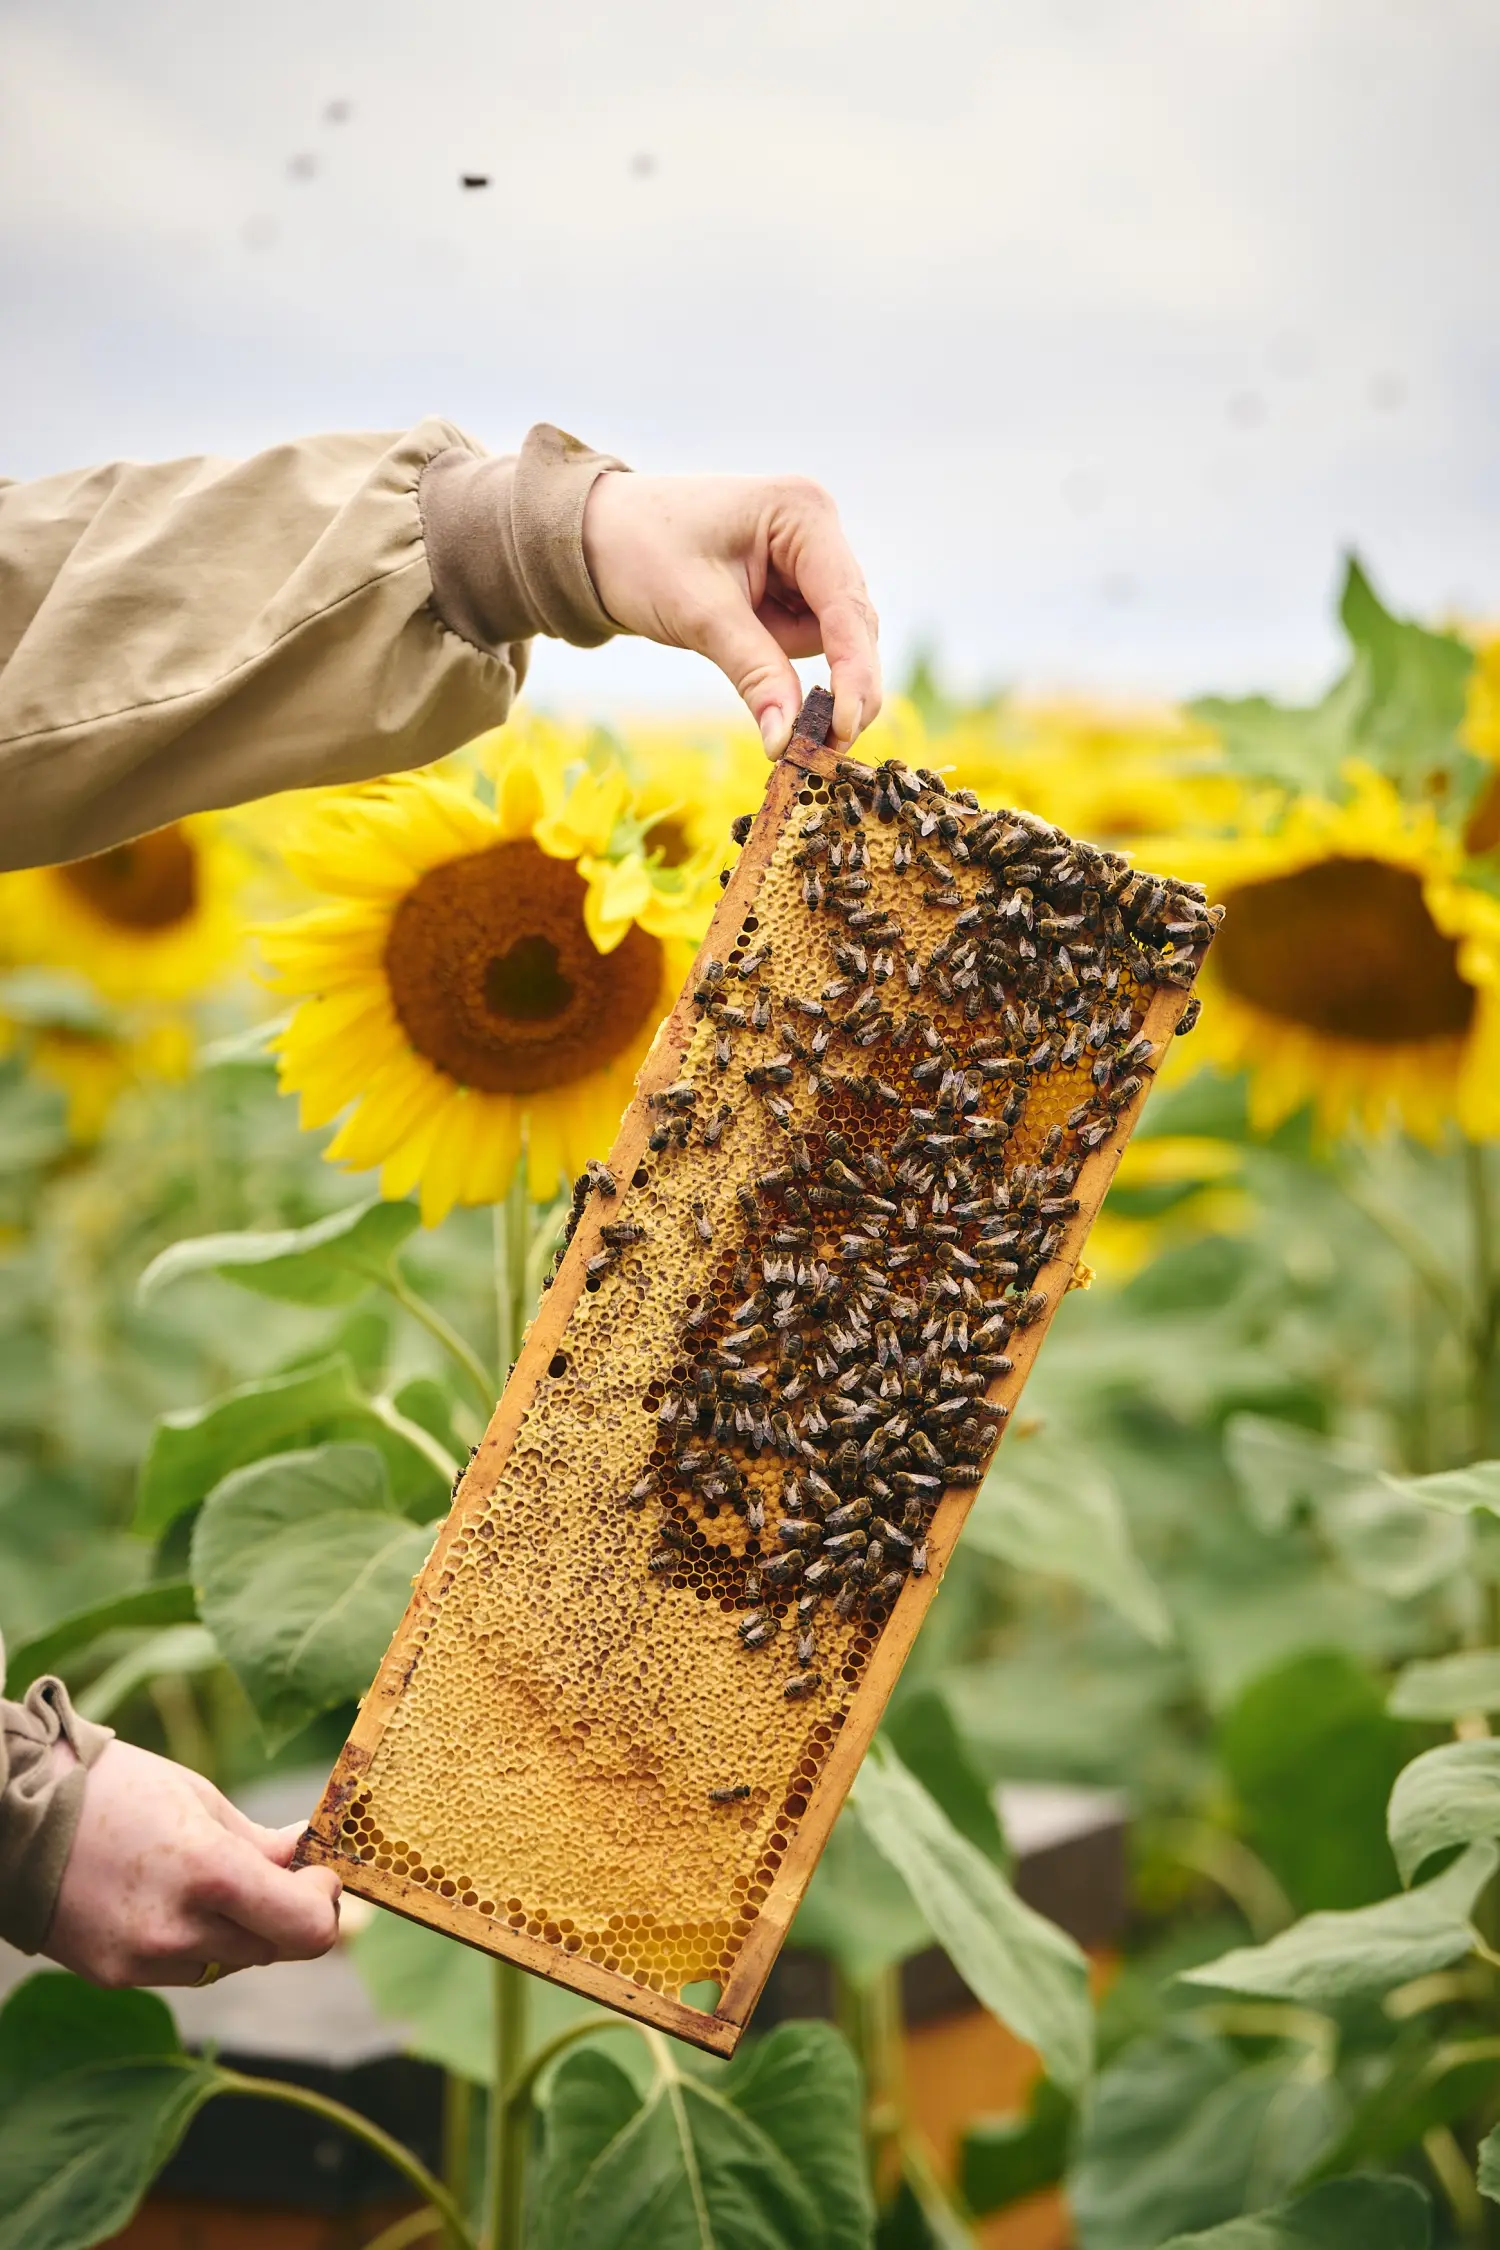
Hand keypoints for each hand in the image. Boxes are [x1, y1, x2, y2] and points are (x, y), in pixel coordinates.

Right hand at [46, 1740, 340, 1988]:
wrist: (14, 1818)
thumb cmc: (115, 1789)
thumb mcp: (200, 1799)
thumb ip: (261, 1844)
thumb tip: (311, 1858)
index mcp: (209, 1873)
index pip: (306, 1928)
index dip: (323, 1902)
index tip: (317, 1872)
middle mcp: (179, 1929)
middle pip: (275, 1946)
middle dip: (286, 1910)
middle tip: (276, 1871)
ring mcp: (144, 1960)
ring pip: (232, 1960)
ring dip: (240, 1928)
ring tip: (202, 1876)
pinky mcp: (116, 1976)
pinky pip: (186, 1968)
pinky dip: (195, 1940)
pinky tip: (165, 1898)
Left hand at [582, 470, 880, 757]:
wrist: (596, 536)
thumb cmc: (640, 552)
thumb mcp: (700, 615)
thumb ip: (755, 674)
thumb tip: (787, 741)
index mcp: (803, 513)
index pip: (847, 606)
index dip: (853, 673)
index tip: (844, 731)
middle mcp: (816, 531)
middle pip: (853, 626)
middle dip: (843, 686)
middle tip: (824, 750)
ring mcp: (806, 560)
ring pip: (833, 640)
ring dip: (807, 676)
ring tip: (769, 701)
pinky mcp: (790, 587)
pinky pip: (805, 641)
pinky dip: (787, 670)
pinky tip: (764, 681)